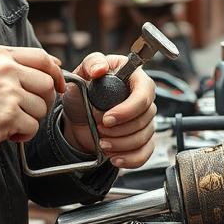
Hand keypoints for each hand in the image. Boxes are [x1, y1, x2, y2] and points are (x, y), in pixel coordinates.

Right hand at [0, 45, 64, 156]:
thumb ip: (15, 64)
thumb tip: (54, 64)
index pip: (41, 57)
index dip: (55, 72)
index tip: (59, 84)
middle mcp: (5, 69)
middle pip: (47, 84)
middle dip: (43, 101)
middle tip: (26, 110)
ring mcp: (7, 92)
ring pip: (42, 108)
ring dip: (29, 119)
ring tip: (8, 120)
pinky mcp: (8, 115)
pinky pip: (32, 127)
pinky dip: (22, 135)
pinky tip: (4, 131)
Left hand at [62, 53, 156, 168]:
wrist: (78, 119)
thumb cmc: (82, 93)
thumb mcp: (81, 75)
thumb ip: (91, 64)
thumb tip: (100, 68)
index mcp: (133, 78)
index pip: (144, 93)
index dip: (127, 110)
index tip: (107, 118)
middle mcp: (143, 98)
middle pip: (145, 118)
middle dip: (120, 130)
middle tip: (100, 129)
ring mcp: (145, 120)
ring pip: (144, 137)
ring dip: (121, 144)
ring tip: (102, 143)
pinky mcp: (143, 138)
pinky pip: (145, 152)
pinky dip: (130, 158)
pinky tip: (115, 157)